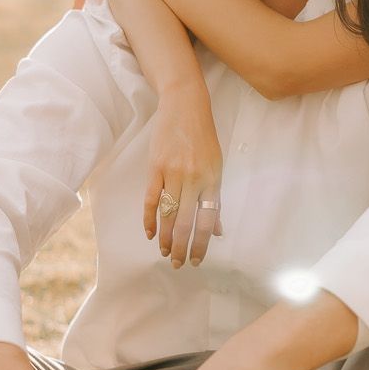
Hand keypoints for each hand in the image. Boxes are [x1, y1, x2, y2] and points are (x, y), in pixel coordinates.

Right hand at [145, 81, 222, 265]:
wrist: (185, 106)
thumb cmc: (204, 137)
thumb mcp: (217, 165)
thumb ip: (215, 198)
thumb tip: (218, 230)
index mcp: (213, 179)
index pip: (208, 220)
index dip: (202, 244)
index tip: (197, 260)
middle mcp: (194, 178)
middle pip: (186, 222)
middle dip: (181, 247)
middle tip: (177, 263)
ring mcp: (173, 172)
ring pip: (167, 214)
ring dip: (165, 237)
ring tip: (164, 252)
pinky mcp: (155, 167)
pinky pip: (150, 198)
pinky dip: (149, 218)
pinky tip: (149, 233)